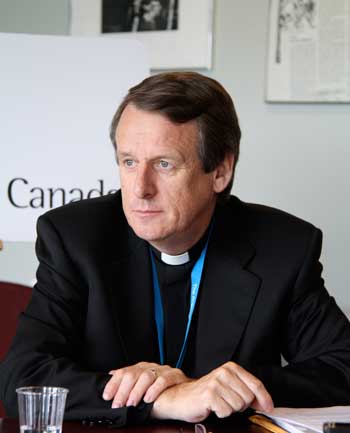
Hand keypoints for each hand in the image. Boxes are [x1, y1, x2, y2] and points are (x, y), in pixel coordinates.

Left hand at [102, 361, 188, 407]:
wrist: (190, 391)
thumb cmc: (164, 391)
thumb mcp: (144, 388)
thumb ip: (130, 386)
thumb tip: (110, 392)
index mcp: (141, 368)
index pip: (123, 372)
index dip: (114, 384)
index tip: (107, 396)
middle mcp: (151, 367)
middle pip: (133, 374)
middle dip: (123, 390)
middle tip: (118, 404)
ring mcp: (163, 370)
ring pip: (147, 376)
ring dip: (137, 391)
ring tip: (131, 403)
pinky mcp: (175, 375)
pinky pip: (164, 380)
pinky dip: (155, 389)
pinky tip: (149, 398)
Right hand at [151, 361, 273, 421]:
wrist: (182, 397)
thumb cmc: (206, 393)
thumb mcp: (229, 387)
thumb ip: (247, 391)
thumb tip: (265, 402)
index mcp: (231, 368)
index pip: (255, 384)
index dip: (264, 398)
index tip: (268, 407)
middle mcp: (224, 372)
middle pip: (248, 397)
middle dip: (241, 405)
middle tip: (228, 402)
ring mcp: (216, 382)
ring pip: (238, 406)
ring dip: (230, 409)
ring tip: (219, 403)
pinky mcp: (210, 394)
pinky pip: (226, 412)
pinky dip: (221, 413)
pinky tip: (213, 407)